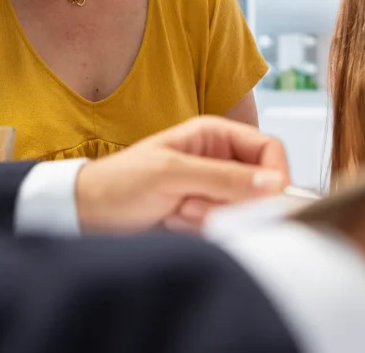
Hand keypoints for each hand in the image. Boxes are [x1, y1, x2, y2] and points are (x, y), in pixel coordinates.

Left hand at [75, 116, 289, 233]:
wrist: (89, 213)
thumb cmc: (120, 183)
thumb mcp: (171, 173)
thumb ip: (223, 177)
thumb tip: (275, 183)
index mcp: (215, 135)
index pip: (270, 150)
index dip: (274, 175)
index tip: (267, 200)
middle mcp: (220, 159)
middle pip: (260, 185)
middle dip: (232, 202)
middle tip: (194, 204)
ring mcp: (214, 188)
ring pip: (245, 209)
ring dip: (213, 218)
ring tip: (177, 211)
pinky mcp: (206, 214)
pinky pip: (227, 226)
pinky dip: (205, 229)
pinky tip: (174, 221)